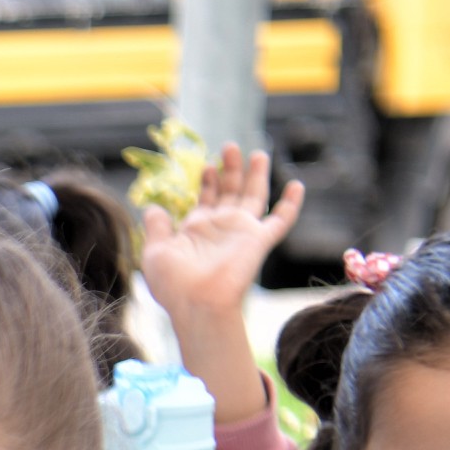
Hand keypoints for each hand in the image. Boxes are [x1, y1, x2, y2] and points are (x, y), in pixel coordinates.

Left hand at [137, 143, 303, 428]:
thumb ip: (155, 228)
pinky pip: (281, 220)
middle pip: (230, 192)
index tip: (207, 165)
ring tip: (257, 153)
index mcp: (197, 230)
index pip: (207, 199)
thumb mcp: (155, 251)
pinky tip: (297, 185)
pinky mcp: (259, 240)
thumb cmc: (173, 283)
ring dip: (256, 175)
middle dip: (230, 169)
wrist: (196, 302)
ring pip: (254, 197)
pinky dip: (290, 204)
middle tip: (229, 147)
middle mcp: (221, 228)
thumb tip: (152, 207)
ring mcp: (241, 233)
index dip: (208, 182)